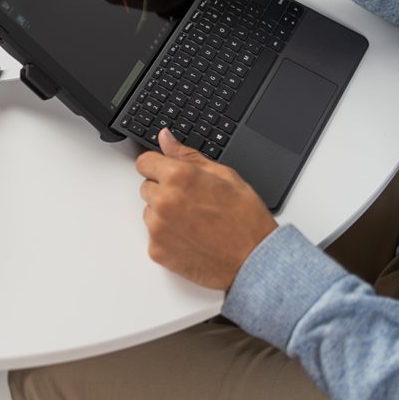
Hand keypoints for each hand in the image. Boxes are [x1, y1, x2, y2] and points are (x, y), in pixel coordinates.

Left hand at [135, 127, 277, 290]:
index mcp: (178, 177)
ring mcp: (158, 228)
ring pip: (150, 212)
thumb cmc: (245, 219)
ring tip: (194, 222)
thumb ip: (188, 156)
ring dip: (164, 214)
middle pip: (147, 187)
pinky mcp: (157, 250)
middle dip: (164, 191)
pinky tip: (191, 238)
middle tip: (192, 202)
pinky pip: (154, 236)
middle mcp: (163, 201)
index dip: (158, 166)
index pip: (144, 162)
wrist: (254, 260)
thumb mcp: (224, 176)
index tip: (166, 172)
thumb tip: (165, 138)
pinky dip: (168, 237)